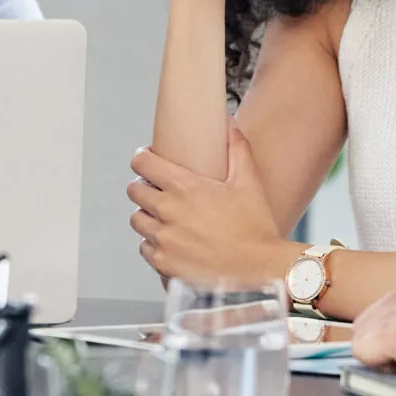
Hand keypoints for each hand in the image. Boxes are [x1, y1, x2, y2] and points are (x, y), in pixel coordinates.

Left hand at [126, 124, 299, 284]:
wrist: (261, 272)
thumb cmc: (257, 228)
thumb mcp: (249, 183)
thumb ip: (236, 149)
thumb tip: (229, 123)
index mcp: (185, 188)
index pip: (142, 163)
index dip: (142, 159)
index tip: (149, 160)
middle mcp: (168, 212)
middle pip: (134, 191)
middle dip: (145, 188)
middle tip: (160, 191)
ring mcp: (163, 240)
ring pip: (137, 220)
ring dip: (148, 216)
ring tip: (166, 219)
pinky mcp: (163, 264)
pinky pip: (145, 248)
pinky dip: (154, 244)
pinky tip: (172, 243)